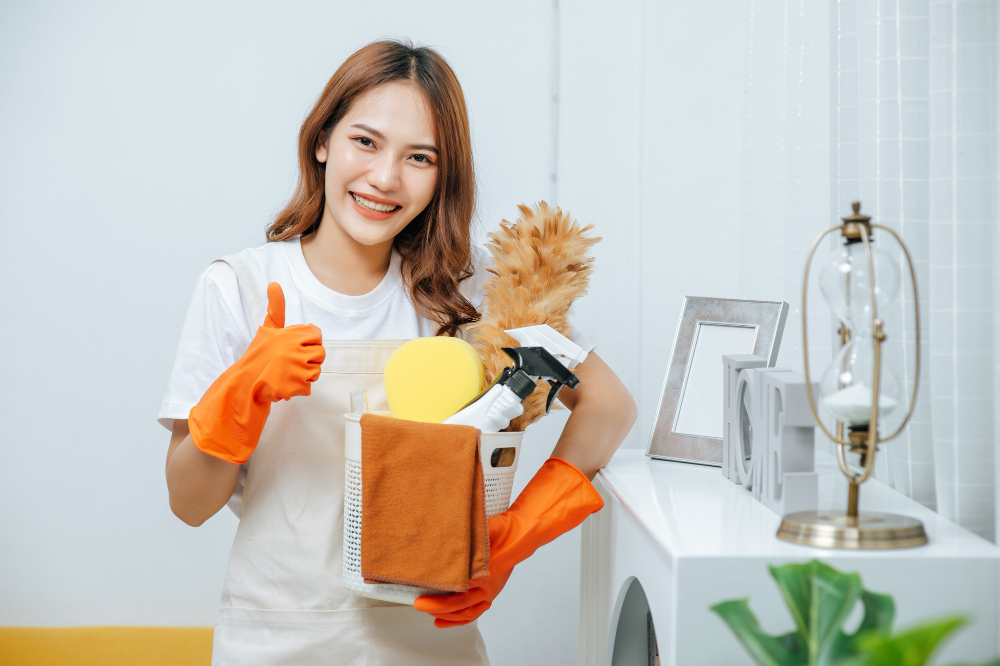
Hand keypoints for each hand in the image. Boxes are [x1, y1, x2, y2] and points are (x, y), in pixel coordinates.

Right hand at [247, 282, 325, 403]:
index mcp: (290, 335)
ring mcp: (296, 370)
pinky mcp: (295, 388)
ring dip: (304, 374)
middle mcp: (294, 351)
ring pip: (316, 371)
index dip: (308, 341)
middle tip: (290, 362)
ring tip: (287, 373)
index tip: (296, 346)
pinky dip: (299, 388)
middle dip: (308, 359)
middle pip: (320, 353)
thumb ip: (276, 308)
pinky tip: (285, 384)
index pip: (316, 334)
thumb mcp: (268, 329)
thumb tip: (274, 284)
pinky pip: (309, 387)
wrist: (244, 383)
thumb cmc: (258, 355)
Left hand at [414, 518, 514, 627]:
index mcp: (485, 570)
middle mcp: (487, 586)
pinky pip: (471, 614)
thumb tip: (446, 527)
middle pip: (460, 602)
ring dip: (445, 614)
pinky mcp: (487, 598)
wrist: (518, 538)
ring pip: (465, 612)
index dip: (441, 586)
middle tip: (418, 602)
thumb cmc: (501, 531)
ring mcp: (488, 594)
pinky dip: (455, 620)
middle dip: (437, 605)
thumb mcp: (486, 526)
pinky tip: (439, 621)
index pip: (460, 583)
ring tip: (426, 610)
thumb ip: (471, 532)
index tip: (424, 585)